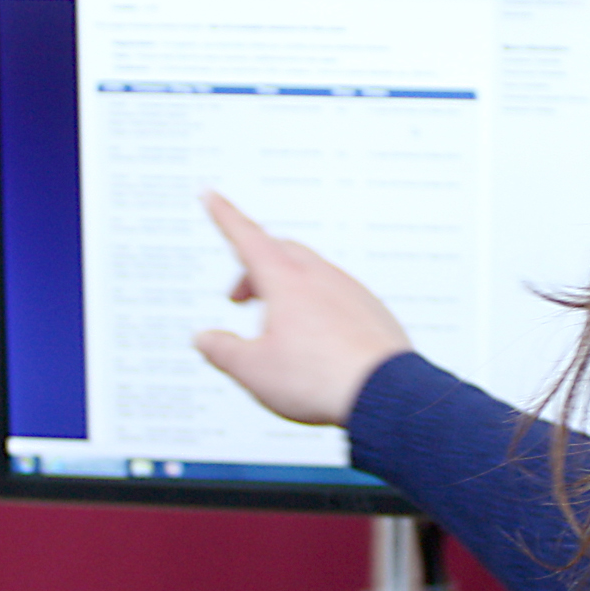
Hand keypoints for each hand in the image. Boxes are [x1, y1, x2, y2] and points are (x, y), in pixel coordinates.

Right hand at [191, 193, 411, 428]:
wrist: (384, 393)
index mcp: (286, 282)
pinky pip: (337, 294)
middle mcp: (320, 277)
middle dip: (253, 269)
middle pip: (279, 252)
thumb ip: (222, 350)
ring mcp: (349, 290)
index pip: (247, 237)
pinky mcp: (371, 309)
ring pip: (311, 273)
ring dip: (287, 290)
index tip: (212, 196)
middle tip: (240, 297)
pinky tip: (318, 339)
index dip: (224, 216)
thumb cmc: (321, 379)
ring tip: (279, 329)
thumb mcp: (253, 370)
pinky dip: (318, 306)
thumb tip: (205, 339)